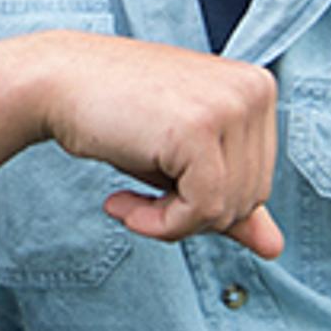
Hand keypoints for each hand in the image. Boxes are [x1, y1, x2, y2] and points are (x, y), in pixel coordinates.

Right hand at [26, 32, 285, 256]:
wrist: (55, 81)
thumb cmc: (117, 117)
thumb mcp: (182, 161)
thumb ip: (227, 197)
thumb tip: (274, 248)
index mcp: (258, 88)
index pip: (260, 181)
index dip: (208, 202)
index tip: (161, 190)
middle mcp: (254, 90)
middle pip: (250, 198)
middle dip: (193, 215)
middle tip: (141, 200)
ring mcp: (229, 105)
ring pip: (228, 210)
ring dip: (171, 222)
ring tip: (130, 200)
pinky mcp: (198, 129)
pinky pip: (203, 210)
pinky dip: (161, 225)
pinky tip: (120, 204)